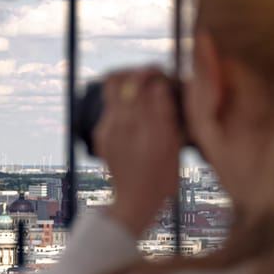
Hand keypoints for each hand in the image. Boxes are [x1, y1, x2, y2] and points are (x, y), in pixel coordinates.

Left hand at [93, 68, 182, 236]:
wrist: (134, 202)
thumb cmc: (162, 177)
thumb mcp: (173, 148)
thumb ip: (166, 115)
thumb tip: (159, 86)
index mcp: (150, 130)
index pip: (146, 85)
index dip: (153, 72)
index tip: (162, 72)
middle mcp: (126, 127)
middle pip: (124, 80)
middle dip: (139, 72)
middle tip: (152, 74)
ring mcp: (109, 130)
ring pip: (112, 87)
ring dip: (127, 80)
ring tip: (142, 84)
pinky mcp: (100, 134)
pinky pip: (110, 105)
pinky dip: (123, 99)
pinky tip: (135, 108)